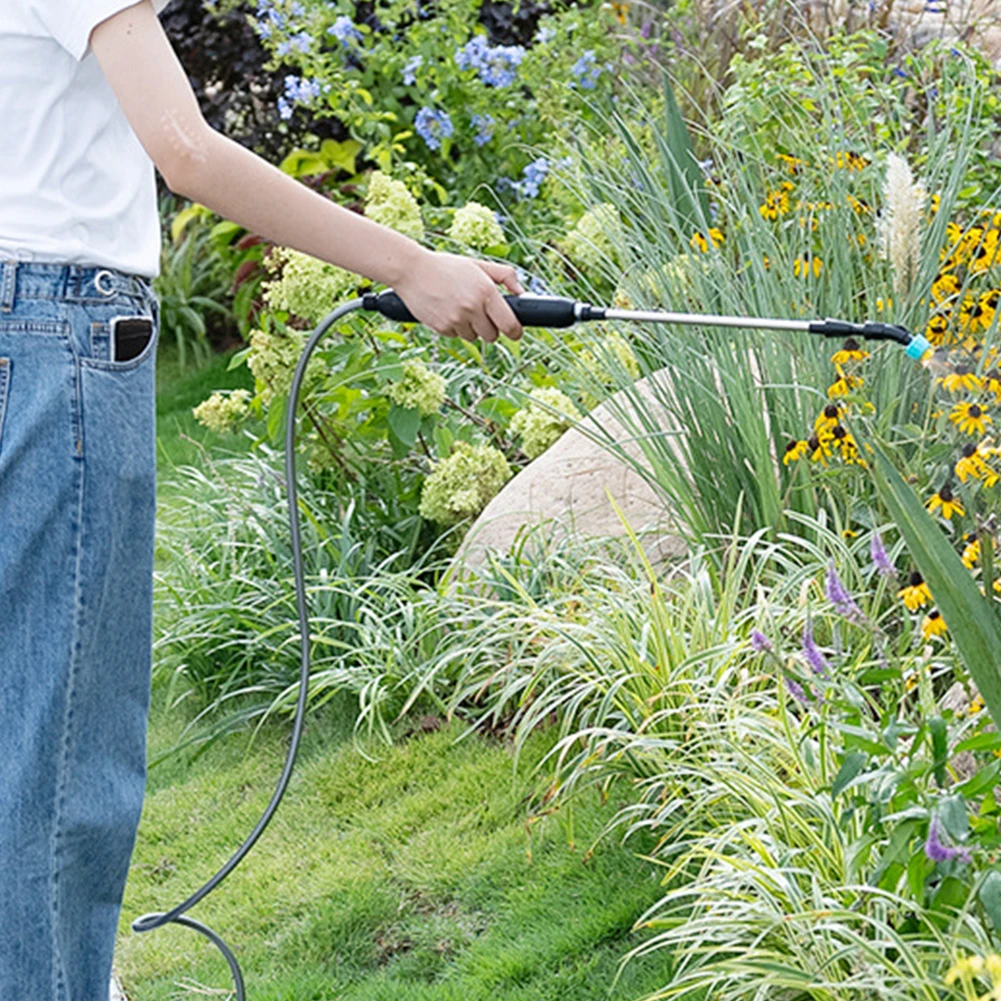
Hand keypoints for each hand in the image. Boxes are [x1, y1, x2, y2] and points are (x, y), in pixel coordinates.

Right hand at [392, 249, 524, 342]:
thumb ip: (505, 276)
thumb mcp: (478, 265)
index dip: (516, 332)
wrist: (412, 271)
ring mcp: (456, 320)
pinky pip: (456, 336)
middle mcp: (473, 308)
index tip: (515, 332)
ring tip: (461, 309)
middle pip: (492, 336)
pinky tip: (447, 311)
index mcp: (486, 292)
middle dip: (491, 329)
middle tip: (483, 316)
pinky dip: (455, 328)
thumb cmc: (447, 267)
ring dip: (471, 328)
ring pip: (474, 337)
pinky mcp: (442, 328)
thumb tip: (522, 293)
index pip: (510, 325)